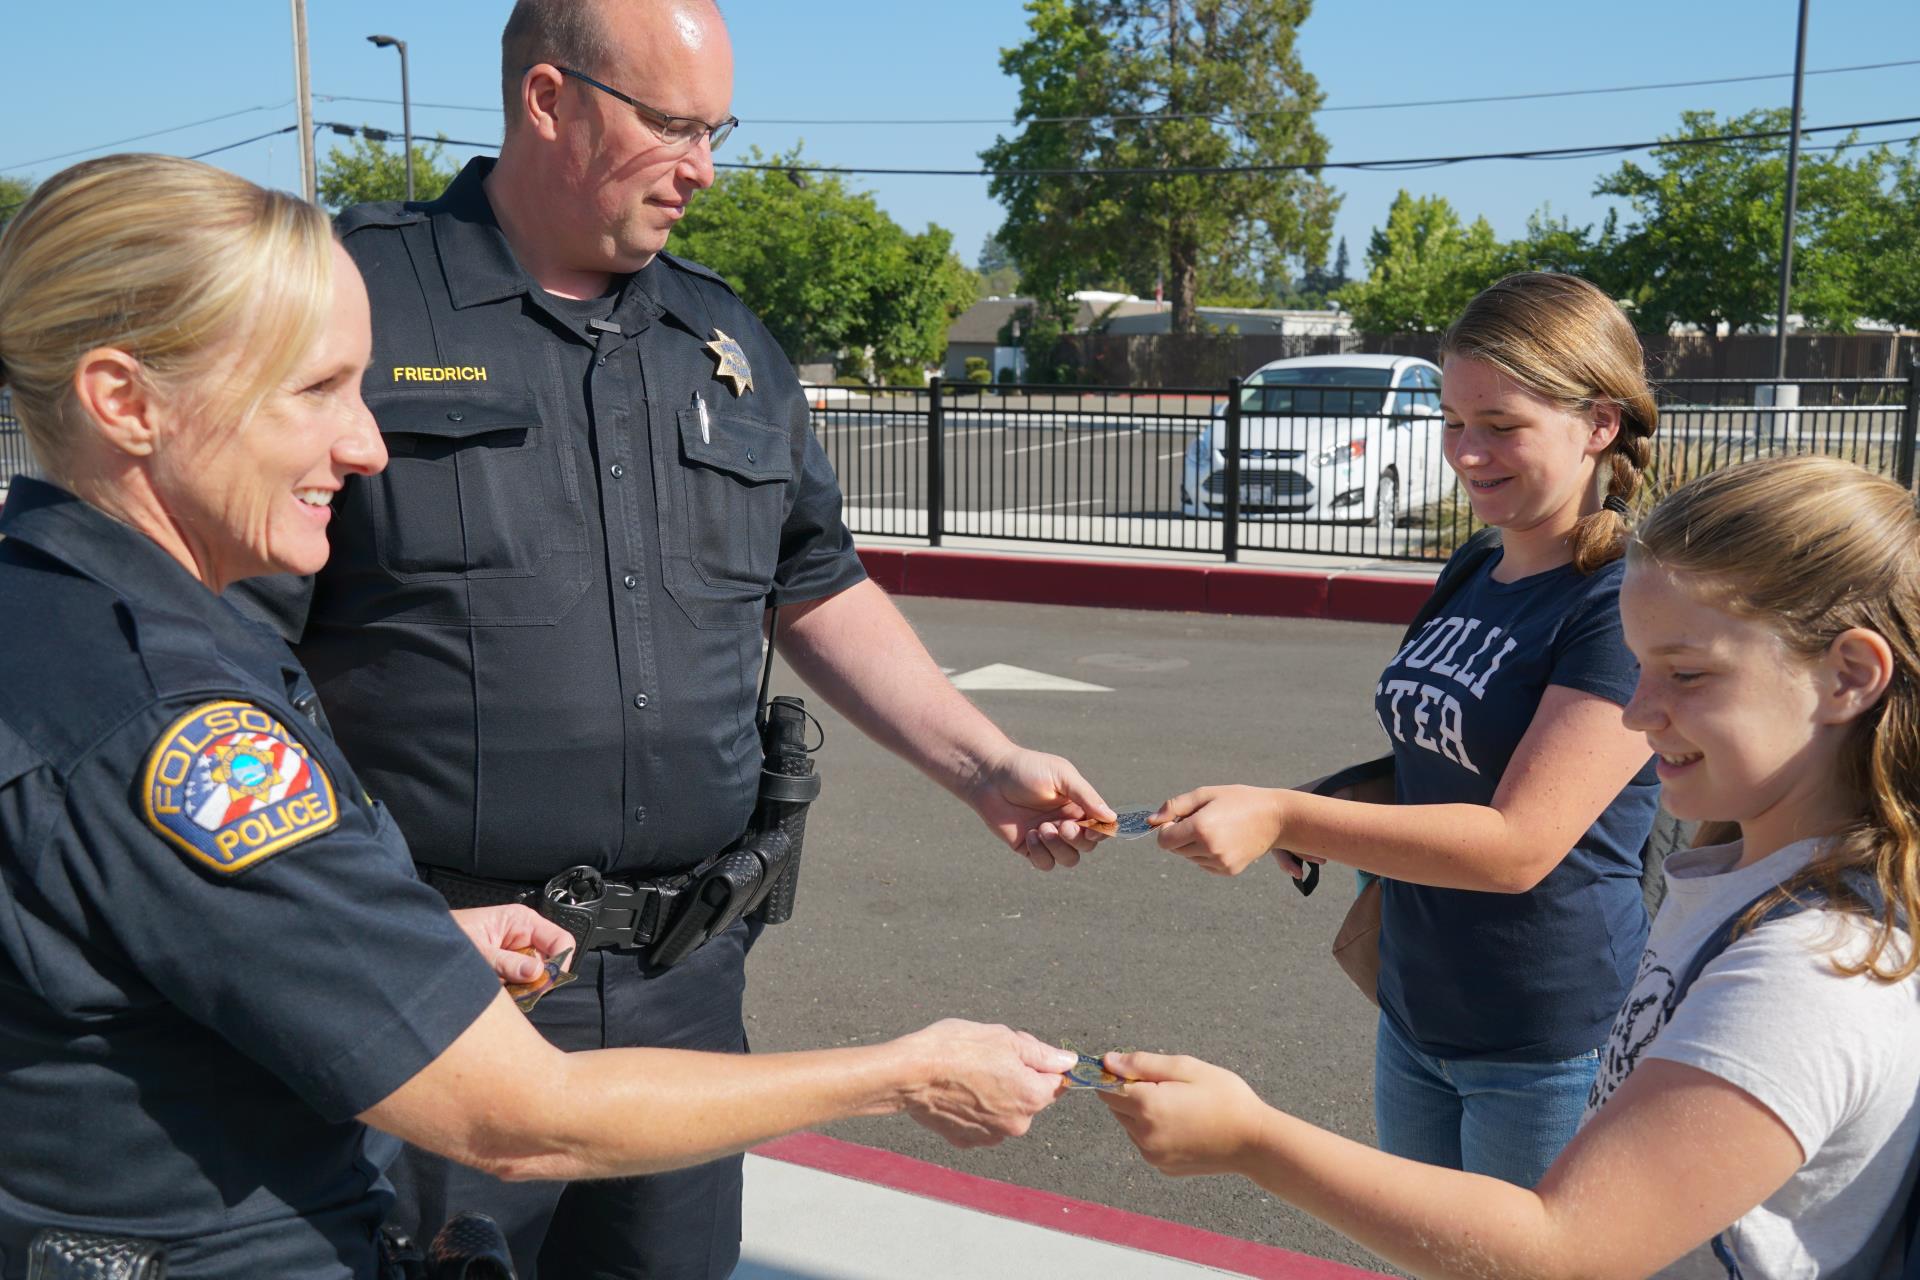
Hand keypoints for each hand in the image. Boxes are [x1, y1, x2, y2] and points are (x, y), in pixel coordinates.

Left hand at [450, 905, 576, 983]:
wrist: (423, 944)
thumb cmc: (448, 934)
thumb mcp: (478, 950)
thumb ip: (506, 962)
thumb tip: (536, 973)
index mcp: (522, 921)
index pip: (560, 941)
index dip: (559, 962)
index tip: (546, 981)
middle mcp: (523, 937)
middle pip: (549, 963)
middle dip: (536, 981)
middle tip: (515, 989)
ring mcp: (516, 955)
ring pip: (535, 979)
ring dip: (522, 989)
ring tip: (499, 987)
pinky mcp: (507, 970)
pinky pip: (521, 986)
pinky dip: (512, 994)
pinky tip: (496, 990)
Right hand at [896, 1019, 1076, 1146]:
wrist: (910, 1073)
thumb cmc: (956, 1049)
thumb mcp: (1004, 1038)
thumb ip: (1041, 1053)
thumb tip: (1068, 1061)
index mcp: (1032, 1096)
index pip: (1056, 1081)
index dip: (1039, 1063)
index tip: (1017, 1053)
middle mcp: (1017, 1124)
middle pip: (1029, 1098)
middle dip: (1016, 1079)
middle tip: (987, 1058)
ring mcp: (990, 1136)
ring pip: (1005, 1111)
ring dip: (995, 1096)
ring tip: (968, 1075)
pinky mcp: (966, 1142)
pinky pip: (981, 1124)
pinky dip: (974, 1110)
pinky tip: (957, 1092)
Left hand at [965, 744, 1113, 871]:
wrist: (989, 776)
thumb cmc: (1026, 769)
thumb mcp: (1061, 776)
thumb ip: (1086, 796)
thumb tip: (1112, 818)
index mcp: (1078, 805)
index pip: (1100, 827)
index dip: (1100, 833)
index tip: (1090, 829)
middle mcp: (1066, 823)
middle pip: (1086, 846)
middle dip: (1076, 840)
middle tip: (1061, 827)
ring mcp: (1048, 837)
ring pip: (1068, 859)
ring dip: (1058, 847)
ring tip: (1040, 829)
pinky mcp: (1029, 847)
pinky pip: (1045, 863)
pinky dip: (1041, 854)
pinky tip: (1029, 835)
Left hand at [1098, 1051, 1268, 1176]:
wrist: (1255, 1142)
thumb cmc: (1226, 1098)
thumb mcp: (1186, 1068)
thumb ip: (1142, 1063)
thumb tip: (1107, 1061)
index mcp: (1147, 1106)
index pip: (1107, 1088)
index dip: (1117, 1075)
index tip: (1137, 1069)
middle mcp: (1144, 1135)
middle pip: (1117, 1108)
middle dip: (1132, 1093)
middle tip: (1169, 1086)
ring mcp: (1153, 1155)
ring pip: (1131, 1127)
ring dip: (1143, 1114)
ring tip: (1180, 1106)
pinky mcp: (1164, 1167)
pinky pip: (1147, 1144)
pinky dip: (1156, 1132)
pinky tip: (1184, 1125)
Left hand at [1152, 786, 1287, 875]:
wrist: (1275, 818)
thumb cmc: (1238, 800)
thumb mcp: (1205, 794)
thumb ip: (1175, 806)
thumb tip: (1151, 821)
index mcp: (1201, 828)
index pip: (1164, 840)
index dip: (1167, 828)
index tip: (1179, 818)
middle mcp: (1209, 849)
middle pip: (1175, 849)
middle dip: (1180, 835)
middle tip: (1201, 819)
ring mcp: (1219, 863)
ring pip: (1189, 858)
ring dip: (1194, 845)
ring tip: (1216, 828)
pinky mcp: (1228, 871)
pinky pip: (1203, 865)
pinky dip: (1206, 854)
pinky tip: (1224, 840)